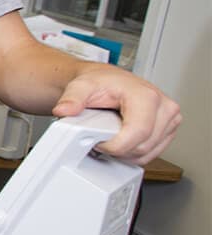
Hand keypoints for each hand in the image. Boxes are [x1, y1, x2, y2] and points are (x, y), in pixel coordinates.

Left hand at [52, 65, 180, 164]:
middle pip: (143, 147)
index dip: (115, 145)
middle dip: (118, 149)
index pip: (138, 133)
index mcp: (147, 96)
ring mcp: (170, 120)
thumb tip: (64, 110)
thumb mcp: (81, 86)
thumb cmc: (101, 82)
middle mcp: (164, 107)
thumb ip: (72, 99)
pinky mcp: (169, 130)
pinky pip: (152, 153)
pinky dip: (134, 153)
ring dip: (126, 153)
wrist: (109, 81)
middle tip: (100, 139)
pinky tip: (122, 141)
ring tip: (110, 138)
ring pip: (148, 153)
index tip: (98, 142)